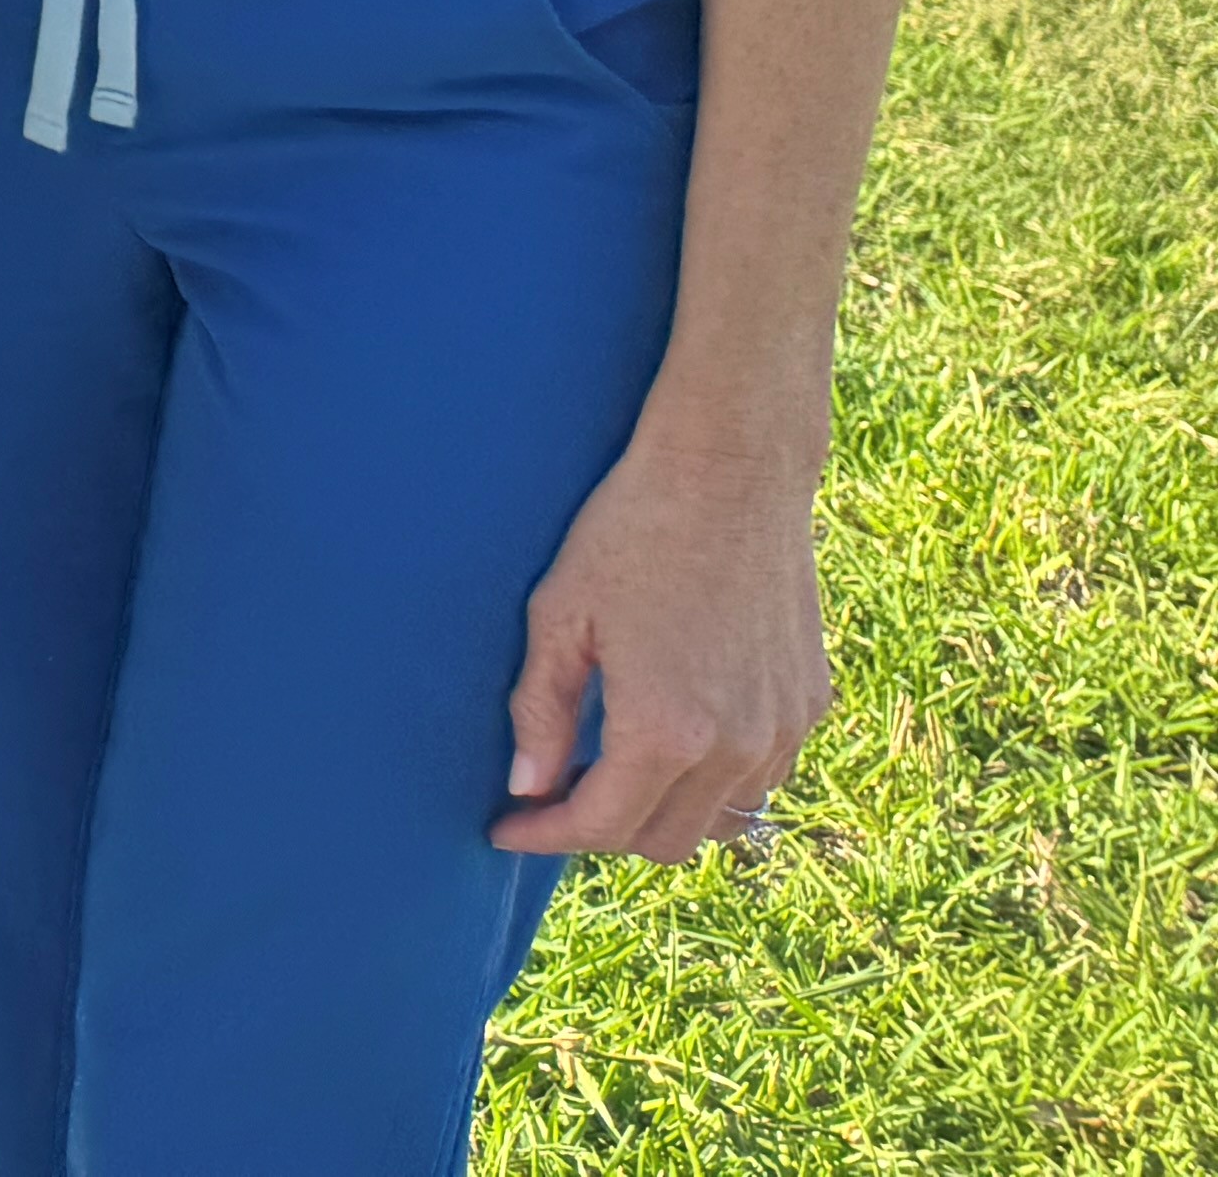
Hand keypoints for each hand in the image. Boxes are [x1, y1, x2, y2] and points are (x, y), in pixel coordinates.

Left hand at [491, 428, 829, 860]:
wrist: (730, 473)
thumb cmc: (630, 532)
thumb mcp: (559, 617)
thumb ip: (541, 713)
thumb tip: (527, 789)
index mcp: (666, 732)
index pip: (600, 826)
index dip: (544, 835)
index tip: (504, 828)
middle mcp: (736, 747)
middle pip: (662, 842)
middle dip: (600, 830)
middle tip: (552, 793)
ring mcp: (782, 729)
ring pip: (719, 821)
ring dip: (662, 812)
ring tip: (610, 768)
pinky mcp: (810, 703)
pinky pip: (761, 778)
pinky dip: (714, 782)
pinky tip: (674, 739)